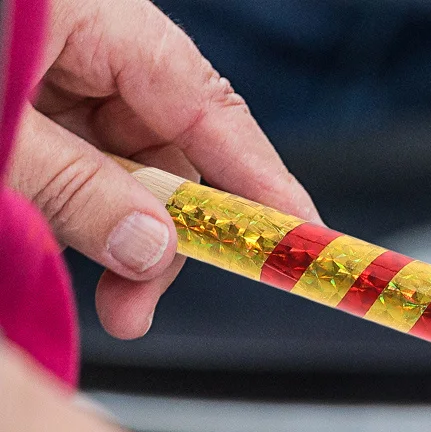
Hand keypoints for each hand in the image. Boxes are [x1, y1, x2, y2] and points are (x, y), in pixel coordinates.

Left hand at [3, 0, 314, 339]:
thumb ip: (77, 192)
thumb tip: (157, 251)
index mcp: (86, 12)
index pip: (208, 109)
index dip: (264, 185)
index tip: (304, 250)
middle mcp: (78, 34)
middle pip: (169, 142)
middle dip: (170, 232)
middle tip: (144, 305)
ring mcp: (47, 64)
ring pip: (123, 161)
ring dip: (122, 236)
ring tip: (109, 299)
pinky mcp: (18, 94)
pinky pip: (76, 157)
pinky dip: (80, 212)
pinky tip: (68, 247)